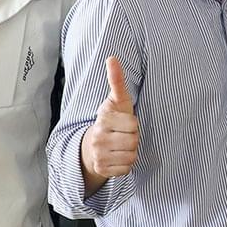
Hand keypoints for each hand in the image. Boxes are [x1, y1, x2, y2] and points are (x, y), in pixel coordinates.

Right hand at [82, 57, 139, 190]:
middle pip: (133, 140)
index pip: (133, 123)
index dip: (133, 123)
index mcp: (103, 117)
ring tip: (121, 146)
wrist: (92, 146)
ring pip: (131, 156)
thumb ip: (117, 80)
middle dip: (133, 138)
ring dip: (130, 152)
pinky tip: (117, 157)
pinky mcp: (101, 169)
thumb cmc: (112, 120)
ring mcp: (98, 154)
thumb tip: (112, 58)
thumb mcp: (117, 100)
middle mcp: (98, 136)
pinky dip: (125, 165)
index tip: (124, 122)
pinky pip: (126, 168)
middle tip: (123, 135)